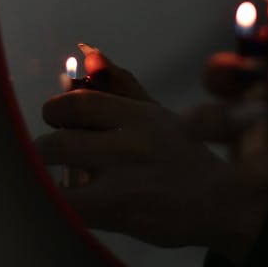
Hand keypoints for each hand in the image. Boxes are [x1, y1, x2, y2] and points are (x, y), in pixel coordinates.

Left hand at [36, 52, 267, 263]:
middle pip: (61, 140)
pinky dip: (57, 202)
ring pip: (57, 175)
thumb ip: (122, 86)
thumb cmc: (185, 159)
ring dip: (46, 176)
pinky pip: (66, 206)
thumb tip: (90, 53)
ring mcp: (124, 182)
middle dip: (46, 147)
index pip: (79, 103)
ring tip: (56, 178)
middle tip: (51, 151)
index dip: (56, 109)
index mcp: (141, 117)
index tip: (55, 117)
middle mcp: (132, 145)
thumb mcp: (159, 116)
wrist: (221, 205)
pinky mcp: (118, 213)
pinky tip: (66, 201)